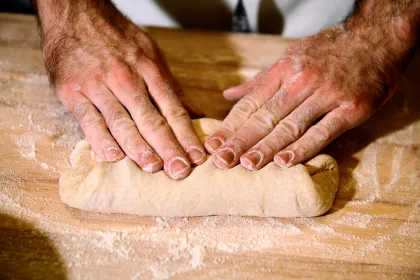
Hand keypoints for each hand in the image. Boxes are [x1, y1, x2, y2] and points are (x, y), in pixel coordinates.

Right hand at [37, 0, 204, 179]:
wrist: (76, 15)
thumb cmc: (118, 39)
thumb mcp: (151, 56)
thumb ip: (172, 88)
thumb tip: (198, 113)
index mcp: (148, 71)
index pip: (172, 108)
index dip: (186, 134)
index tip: (196, 156)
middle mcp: (126, 79)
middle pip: (151, 118)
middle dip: (167, 146)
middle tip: (179, 170)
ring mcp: (99, 86)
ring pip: (122, 121)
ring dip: (138, 147)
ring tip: (153, 167)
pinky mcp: (73, 92)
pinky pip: (89, 119)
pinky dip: (100, 139)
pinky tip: (113, 157)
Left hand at [205, 3, 417, 169]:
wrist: (376, 37)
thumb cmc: (328, 51)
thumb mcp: (290, 58)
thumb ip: (259, 81)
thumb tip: (229, 95)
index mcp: (283, 71)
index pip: (251, 104)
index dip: (231, 126)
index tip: (213, 145)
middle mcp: (301, 82)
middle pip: (265, 117)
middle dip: (240, 141)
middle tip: (221, 161)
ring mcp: (326, 95)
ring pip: (290, 125)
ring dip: (266, 147)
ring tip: (246, 164)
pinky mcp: (351, 108)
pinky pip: (323, 131)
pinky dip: (303, 148)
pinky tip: (284, 162)